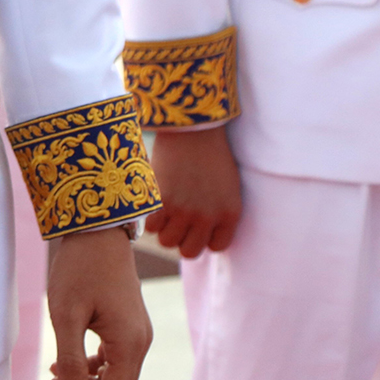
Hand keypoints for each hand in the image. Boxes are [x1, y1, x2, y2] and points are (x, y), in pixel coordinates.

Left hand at [46, 226, 153, 379]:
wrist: (97, 232)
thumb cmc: (80, 270)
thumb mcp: (66, 316)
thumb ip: (70, 360)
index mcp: (130, 343)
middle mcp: (141, 341)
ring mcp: (138, 332)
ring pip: (117, 373)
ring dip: (88, 378)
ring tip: (55, 371)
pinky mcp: (130, 323)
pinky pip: (116, 356)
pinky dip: (94, 363)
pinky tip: (70, 356)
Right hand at [142, 125, 242, 256]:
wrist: (191, 128)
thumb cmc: (210, 152)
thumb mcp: (227, 186)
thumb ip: (218, 212)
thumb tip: (200, 232)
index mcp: (230, 214)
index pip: (216, 247)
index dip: (203, 237)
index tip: (196, 224)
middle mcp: (208, 217)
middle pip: (189, 251)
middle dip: (182, 238)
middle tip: (176, 220)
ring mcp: (183, 211)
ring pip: (167, 241)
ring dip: (164, 228)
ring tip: (164, 209)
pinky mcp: (161, 201)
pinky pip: (151, 227)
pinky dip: (150, 218)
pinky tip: (154, 201)